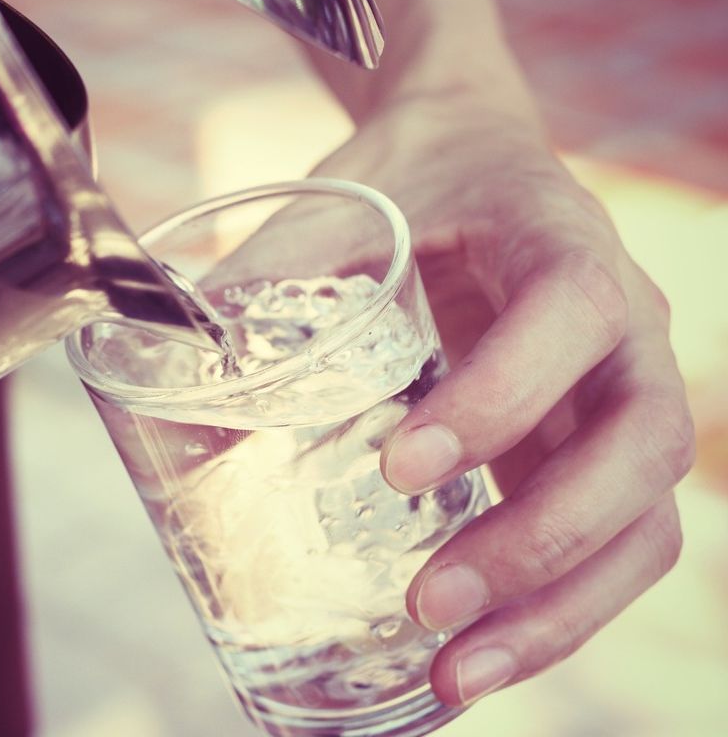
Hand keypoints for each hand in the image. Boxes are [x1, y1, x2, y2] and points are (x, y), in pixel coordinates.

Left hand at [310, 98, 694, 707]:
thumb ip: (271, 280)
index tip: (402, 467)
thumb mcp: (345, 207)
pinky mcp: (594, 442)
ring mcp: (620, 389)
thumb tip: (177, 393)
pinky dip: (559, 603)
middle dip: (544, 538)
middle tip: (431, 603)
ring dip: (563, 605)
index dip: (504, 397)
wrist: (474, 151)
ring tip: (457, 669)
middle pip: (641, 441)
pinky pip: (614, 537)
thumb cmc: (416, 177)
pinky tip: (483, 645)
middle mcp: (621, 322)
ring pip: (644, 515)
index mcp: (561, 239)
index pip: (574, 314)